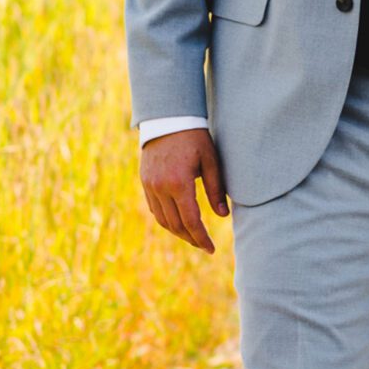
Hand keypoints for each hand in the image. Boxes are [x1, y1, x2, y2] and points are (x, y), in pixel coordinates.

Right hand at [140, 128, 228, 251]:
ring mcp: (150, 185)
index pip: (191, 221)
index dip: (201, 238)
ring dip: (178, 232)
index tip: (211, 249)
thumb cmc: (195, 138)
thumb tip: (223, 215)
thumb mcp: (211, 161)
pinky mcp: (145, 182)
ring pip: (162, 219)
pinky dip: (166, 219)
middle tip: (204, 246)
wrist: (168, 119)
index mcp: (179, 183)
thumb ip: (216, 189)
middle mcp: (161, 187)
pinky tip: (178, 222)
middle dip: (191, 238)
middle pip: (175, 224)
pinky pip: (154, 209)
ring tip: (193, 237)